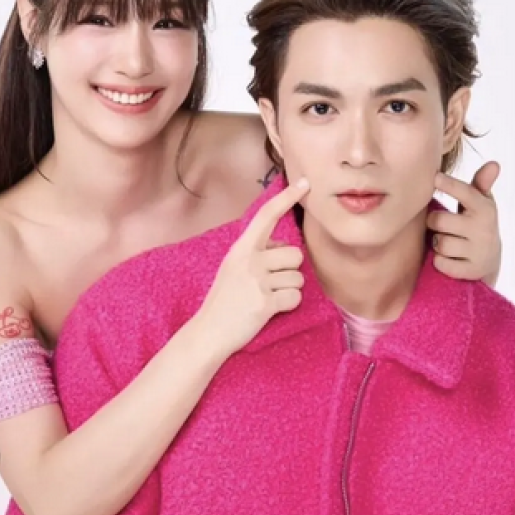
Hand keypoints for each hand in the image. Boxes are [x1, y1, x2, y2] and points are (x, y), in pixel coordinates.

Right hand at [195, 178, 309, 357]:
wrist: (209, 332)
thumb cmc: (225, 300)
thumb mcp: (234, 267)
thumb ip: (256, 253)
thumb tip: (284, 247)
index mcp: (241, 248)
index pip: (267, 215)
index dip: (287, 198)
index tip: (305, 182)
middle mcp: (249, 260)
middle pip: (295, 254)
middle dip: (290, 270)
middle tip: (269, 284)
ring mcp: (257, 282)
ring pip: (299, 278)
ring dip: (289, 289)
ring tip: (266, 298)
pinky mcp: (265, 303)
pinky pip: (295, 298)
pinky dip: (288, 305)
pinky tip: (270, 310)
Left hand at [427, 162, 501, 285]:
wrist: (490, 260)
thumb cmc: (478, 223)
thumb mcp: (481, 203)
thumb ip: (480, 183)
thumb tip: (493, 164)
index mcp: (485, 209)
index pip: (466, 193)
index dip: (449, 184)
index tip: (435, 177)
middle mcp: (484, 230)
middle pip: (439, 221)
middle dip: (434, 222)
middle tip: (439, 223)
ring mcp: (479, 252)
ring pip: (439, 243)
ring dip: (437, 242)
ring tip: (446, 240)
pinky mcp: (471, 271)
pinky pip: (441, 263)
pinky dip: (439, 261)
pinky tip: (448, 257)